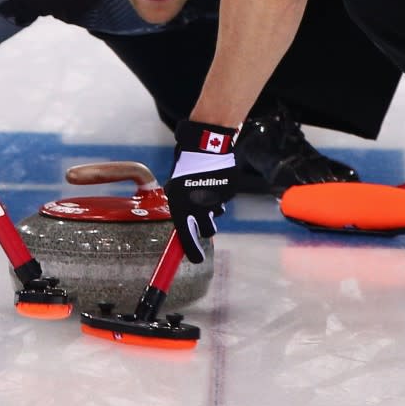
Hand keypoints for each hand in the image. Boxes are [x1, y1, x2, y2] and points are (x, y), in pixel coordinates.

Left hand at [168, 119, 237, 262]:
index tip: (196, 260)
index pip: (186, 237)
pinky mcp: (228, 192)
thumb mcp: (176, 189)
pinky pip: (224, 200)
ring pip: (216, 214)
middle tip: (203, 218)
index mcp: (182, 207)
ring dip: (212, 208)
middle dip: (206, 227)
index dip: (192, 252)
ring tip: (206, 190)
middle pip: (208, 231)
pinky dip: (219, 194)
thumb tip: (183, 225)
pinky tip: (214, 180)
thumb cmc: (185, 167)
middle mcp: (199, 207)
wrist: (205, 145)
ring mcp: (216, 200)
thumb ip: (181, 208)